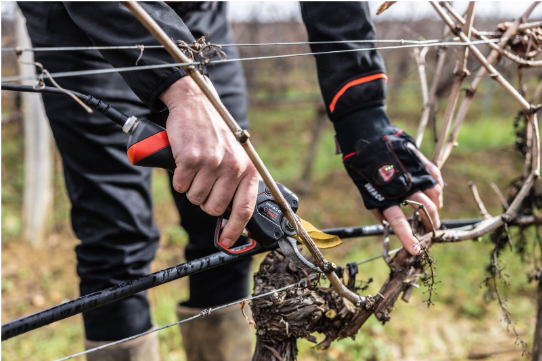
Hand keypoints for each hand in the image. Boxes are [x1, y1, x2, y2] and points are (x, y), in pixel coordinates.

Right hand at [160, 76, 258, 247]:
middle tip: (203, 183)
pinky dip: (179, 179)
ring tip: (196, 169)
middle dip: (205, 201)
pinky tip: (184, 163)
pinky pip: (181, 185)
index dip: (236, 230)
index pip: (244, 209)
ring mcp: (212, 163)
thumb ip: (237, 182)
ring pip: (195, 198)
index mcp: (246, 169)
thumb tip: (232, 215)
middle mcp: (232, 167)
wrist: (196, 105)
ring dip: (191, 188)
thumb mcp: (235, 156)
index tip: (229, 243)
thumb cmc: (215, 134)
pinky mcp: (191, 159)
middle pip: (214, 207)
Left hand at [371, 144, 443, 254]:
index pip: (398, 221)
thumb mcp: (364, 190)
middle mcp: (401, 184)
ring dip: (437, 206)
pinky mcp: (419, 159)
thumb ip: (377, 208)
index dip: (408, 237)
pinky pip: (435, 176)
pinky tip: (437, 193)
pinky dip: (438, 187)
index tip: (417, 250)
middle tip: (434, 229)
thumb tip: (387, 224)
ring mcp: (412, 171)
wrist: (366, 136)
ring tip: (435, 211)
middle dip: (432, 223)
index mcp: (384, 195)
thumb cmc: (362, 167)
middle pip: (424, 209)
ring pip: (434, 194)